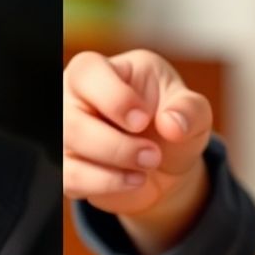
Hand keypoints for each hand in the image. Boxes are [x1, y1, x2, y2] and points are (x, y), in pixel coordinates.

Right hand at [63, 49, 212, 254]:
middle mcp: (72, 97)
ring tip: (147, 165)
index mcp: (100, 70)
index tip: (144, 119)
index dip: (115, 99)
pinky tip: (133, 180)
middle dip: (117, 145)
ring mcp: (64, 133)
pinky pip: (70, 179)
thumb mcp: (191, 108)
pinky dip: (105, 184)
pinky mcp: (66, 167)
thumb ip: (189, 109)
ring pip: (68, 151)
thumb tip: (171, 123)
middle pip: (72, 121)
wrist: (165, 162)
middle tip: (153, 154)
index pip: (88, 73)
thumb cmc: (169, 119)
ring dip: (112, 164)